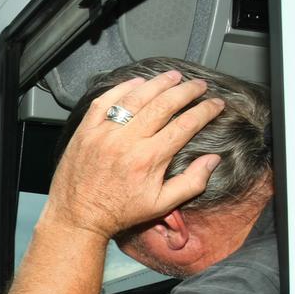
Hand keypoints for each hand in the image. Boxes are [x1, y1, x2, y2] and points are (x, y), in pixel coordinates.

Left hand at [44, 70, 225, 238]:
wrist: (78, 216)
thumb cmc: (119, 212)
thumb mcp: (161, 204)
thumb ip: (191, 182)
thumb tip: (213, 160)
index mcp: (148, 159)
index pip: (185, 125)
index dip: (205, 111)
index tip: (216, 104)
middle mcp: (126, 141)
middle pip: (163, 104)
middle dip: (186, 91)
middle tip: (199, 85)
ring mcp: (104, 133)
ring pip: (135, 97)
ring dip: (158, 83)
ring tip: (173, 77)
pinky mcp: (85, 130)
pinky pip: (105, 101)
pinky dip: (122, 88)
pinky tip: (137, 82)